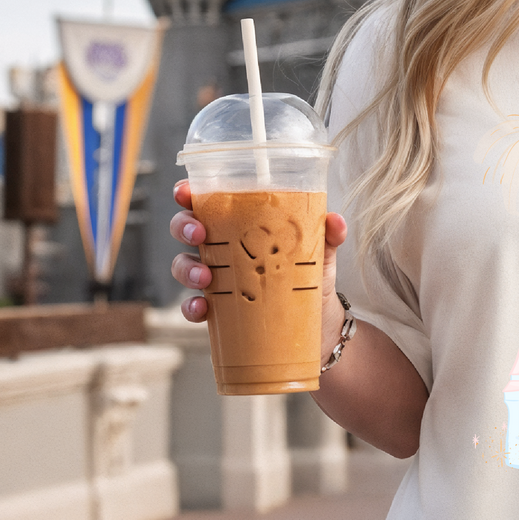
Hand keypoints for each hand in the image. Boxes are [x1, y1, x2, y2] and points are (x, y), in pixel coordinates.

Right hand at [169, 182, 348, 351]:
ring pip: (184, 266)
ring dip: (187, 269)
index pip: (209, 203)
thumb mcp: (321, 255)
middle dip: (184, 226)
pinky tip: (203, 308)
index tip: (184, 192)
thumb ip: (327, 235)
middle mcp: (223, 250)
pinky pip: (193, 307)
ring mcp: (217, 280)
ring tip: (206, 278)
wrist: (318, 327)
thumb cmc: (311, 281)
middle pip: (187, 229)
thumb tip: (334, 220)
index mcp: (242, 228)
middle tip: (198, 234)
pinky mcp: (218, 311)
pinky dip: (191, 307)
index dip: (189, 194)